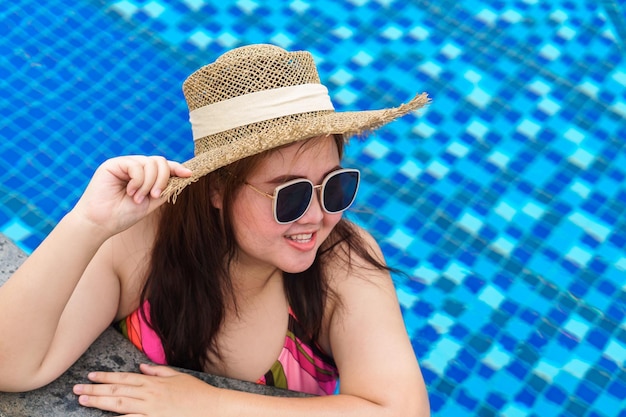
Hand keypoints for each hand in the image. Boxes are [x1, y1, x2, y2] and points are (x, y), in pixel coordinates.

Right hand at [73, 156, 191, 234]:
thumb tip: (182, 178)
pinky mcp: (114, 164)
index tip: (189, 174)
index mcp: (144, 176)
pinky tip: (130, 192)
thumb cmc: (123, 215)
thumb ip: (164, 190)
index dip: (177, 168)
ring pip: (150, 163)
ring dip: (149, 183)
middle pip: (160, 161)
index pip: (164, 166)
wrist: (100, 223)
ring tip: (138, 198)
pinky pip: (136, 165)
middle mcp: (135, 167)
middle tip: (154, 196)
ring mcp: (124, 164)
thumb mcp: (150, 203)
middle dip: (163, 179)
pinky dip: (138, 181)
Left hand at [73, 364, 215, 415]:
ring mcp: (152, 409)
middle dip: (95, 389)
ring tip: (83, 400)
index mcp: (154, 382)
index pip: (124, 378)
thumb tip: (141, 366)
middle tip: (77, 390)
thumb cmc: (197, 393)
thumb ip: (158, 371)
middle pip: (117, 391)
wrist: (213, 408)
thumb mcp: (178, 376)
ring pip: (120, 405)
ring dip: (100, 402)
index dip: (106, 377)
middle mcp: (150, 394)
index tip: (90, 376)